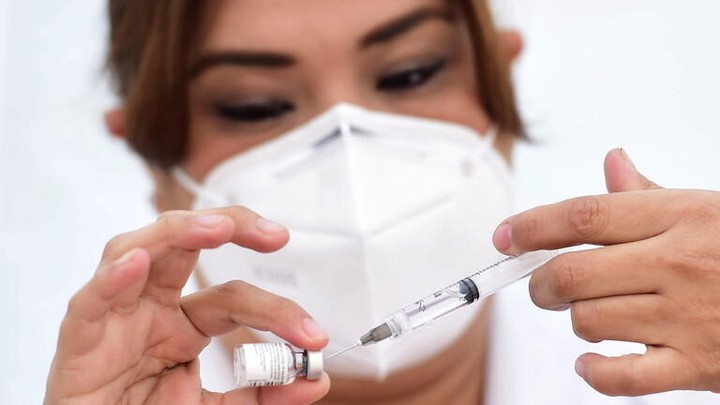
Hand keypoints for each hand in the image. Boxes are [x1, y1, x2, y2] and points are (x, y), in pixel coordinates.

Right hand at [45, 208, 329, 403]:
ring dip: (178, 232)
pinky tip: (137, 263)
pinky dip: (112, 279)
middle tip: (276, 235)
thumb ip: (264, 393)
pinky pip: (90, 301)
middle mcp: (150, 309)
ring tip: (218, 228)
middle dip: (231, 225)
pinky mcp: (79, 341)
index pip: (233, 297)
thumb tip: (315, 380)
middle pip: (187, 245)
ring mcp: (115, 318)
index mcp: (184, 324)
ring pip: (137, 250)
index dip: (276, 311)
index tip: (313, 336)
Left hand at [492, 148, 719, 395]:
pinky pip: (622, 377)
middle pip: (572, 273)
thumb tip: (611, 162)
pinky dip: (595, 372)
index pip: (582, 216)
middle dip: (542, 283)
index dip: (531, 225)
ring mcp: (686, 317)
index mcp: (678, 216)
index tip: (504, 237)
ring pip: (588, 321)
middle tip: (544, 287)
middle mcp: (677, 264)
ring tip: (588, 315)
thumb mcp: (708, 208)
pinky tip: (591, 362)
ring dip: (575, 321)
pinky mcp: (696, 365)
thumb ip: (650, 193)